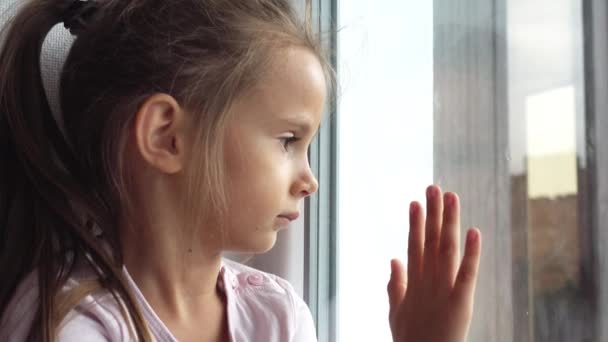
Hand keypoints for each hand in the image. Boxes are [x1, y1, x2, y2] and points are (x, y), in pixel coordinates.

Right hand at [387, 185, 481, 341]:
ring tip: (450, 197)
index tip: (416, 202)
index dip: (416, 223)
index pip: (415, 246)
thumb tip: (393, 260)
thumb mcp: (396, 312)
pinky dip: (472, 253)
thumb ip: (395, 285)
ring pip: (446, 249)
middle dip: (432, 213)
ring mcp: (443, 289)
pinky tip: (474, 231)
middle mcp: (427, 281)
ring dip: (448, 222)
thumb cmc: (410, 341)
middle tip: (434, 187)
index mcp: (413, 282)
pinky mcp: (461, 302)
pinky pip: (468, 273)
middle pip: (429, 240)